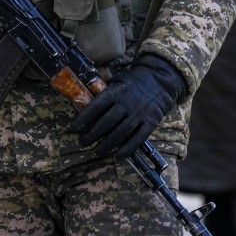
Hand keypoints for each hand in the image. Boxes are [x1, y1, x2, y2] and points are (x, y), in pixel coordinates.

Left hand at [69, 55, 186, 159]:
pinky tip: (117, 156)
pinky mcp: (150, 122)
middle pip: (106, 122)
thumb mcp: (118, 79)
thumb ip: (105, 90)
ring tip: (97, 150)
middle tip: (82, 142)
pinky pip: (138, 139)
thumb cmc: (135, 80)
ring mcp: (139, 114)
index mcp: (117, 91)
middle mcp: (127, 103)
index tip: (74, 129)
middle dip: (92, 134)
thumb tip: (87, 101)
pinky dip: (127, 149)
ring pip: (120, 133)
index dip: (83, 119)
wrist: (161, 80)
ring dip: (106, 144)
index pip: (96, 106)